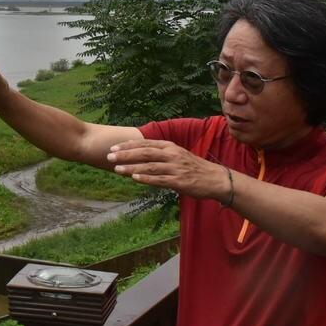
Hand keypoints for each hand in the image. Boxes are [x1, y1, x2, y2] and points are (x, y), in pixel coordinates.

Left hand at [106, 139, 229, 199]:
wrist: (216, 179)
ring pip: (150, 166)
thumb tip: (137, 155)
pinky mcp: (180, 181)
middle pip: (144, 153)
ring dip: (132, 167)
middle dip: (125, 154)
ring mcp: (176, 168)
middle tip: (109, 156)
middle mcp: (172, 155)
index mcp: (169, 146)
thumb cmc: (193, 167)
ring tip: (117, 169)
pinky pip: (160, 180)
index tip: (113, 147)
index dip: (128, 145)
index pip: (145, 143)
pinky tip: (134, 179)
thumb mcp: (176, 154)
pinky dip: (146, 179)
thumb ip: (159, 153)